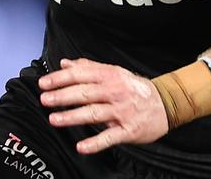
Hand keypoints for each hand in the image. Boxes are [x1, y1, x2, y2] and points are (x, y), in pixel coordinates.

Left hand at [38, 58, 168, 153]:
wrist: (166, 104)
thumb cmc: (136, 89)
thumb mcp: (116, 73)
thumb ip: (89, 68)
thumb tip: (66, 63)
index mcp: (111, 76)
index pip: (82, 75)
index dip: (61, 78)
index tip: (44, 83)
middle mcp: (116, 92)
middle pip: (86, 93)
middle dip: (63, 96)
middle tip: (46, 100)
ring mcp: (122, 111)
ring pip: (94, 113)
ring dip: (73, 116)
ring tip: (55, 119)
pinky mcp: (128, 129)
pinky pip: (110, 137)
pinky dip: (95, 143)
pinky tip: (81, 146)